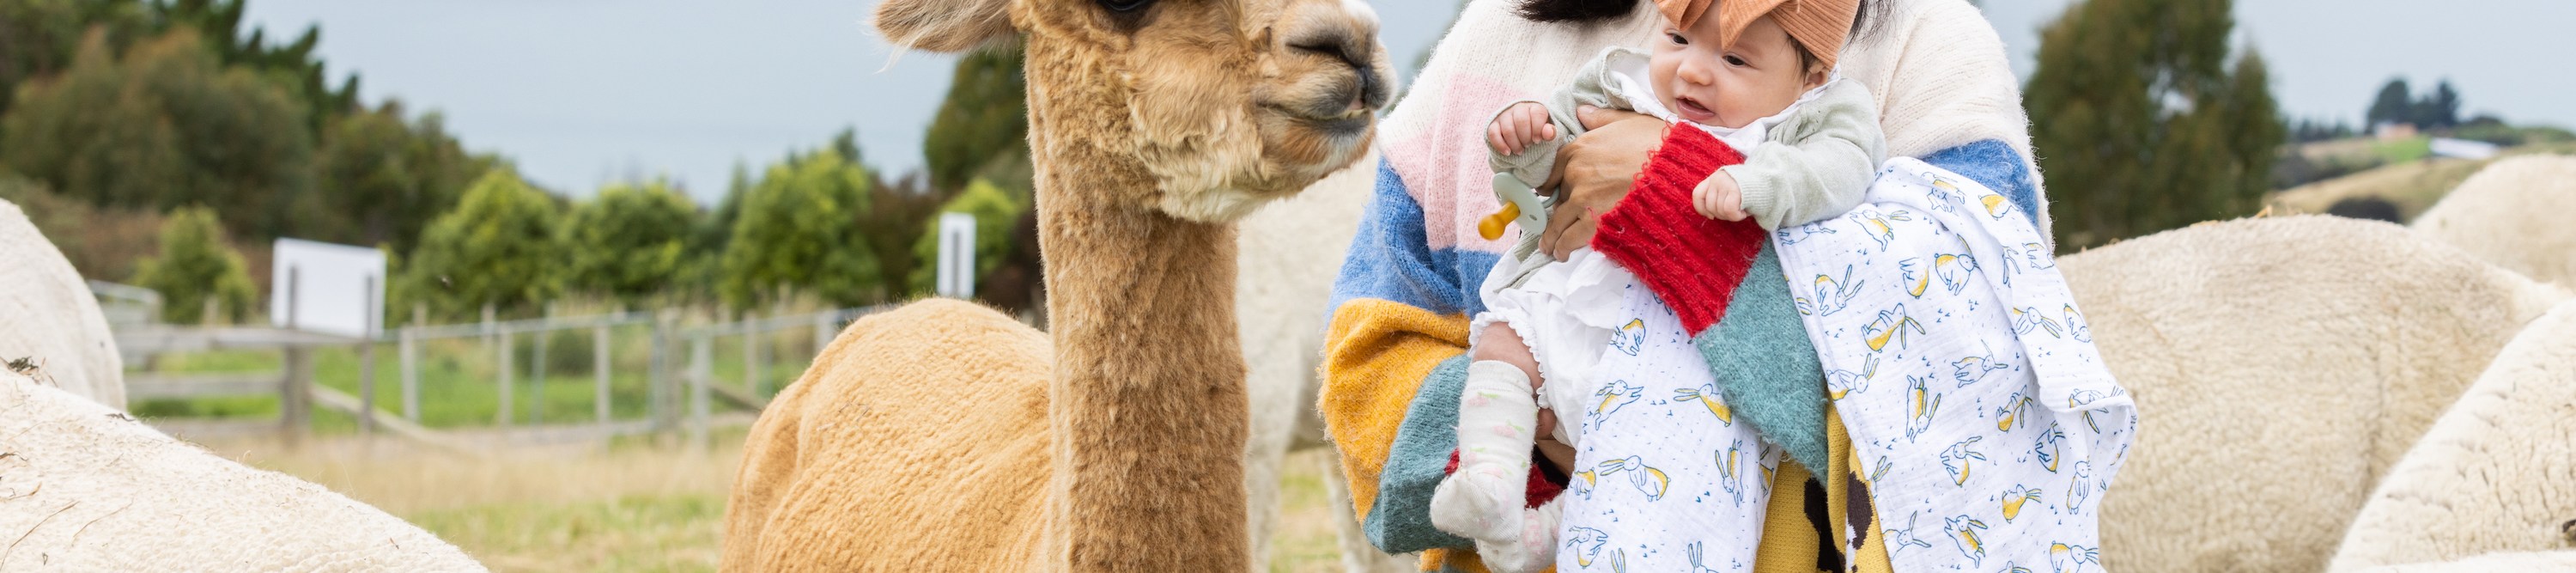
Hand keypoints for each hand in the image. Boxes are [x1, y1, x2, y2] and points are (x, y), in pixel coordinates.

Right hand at [1485, 102, 1557, 155]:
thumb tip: (1549, 133)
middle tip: (1528, 146)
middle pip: (1521, 121)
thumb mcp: (1546, 133)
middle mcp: (1518, 108)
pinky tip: (1507, 152)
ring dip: (1515, 144)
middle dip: (1525, 137)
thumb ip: (1550, 133)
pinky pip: (1493, 133)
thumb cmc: (1536, 132)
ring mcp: (1505, 115)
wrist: (1522, 134)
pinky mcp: (1494, 124)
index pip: (1537, 113)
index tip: (1537, 141)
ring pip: (1507, 129)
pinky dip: (1500, 145)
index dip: (1537, 129)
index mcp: (1534, 107)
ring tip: (1520, 151)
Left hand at [1536, 105, 1666, 260]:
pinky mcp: (1594, 222)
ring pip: (1557, 222)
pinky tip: (1562, 253)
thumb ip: (1601, 118)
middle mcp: (1575, 173)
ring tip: (1550, 246)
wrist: (1677, 171)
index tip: (1550, 194)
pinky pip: (1569, 238)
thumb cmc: (1657, 144)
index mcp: (1579, 148)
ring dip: (1551, 236)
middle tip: (1554, 223)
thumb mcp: (1629, 121)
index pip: (1552, 170)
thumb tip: (1581, 111)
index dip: (1551, 185)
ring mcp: (1583, 198)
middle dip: (1557, 210)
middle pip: (1558, 197)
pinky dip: (1562, 247)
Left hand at [1694, 170, 1746, 220]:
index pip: (1697, 194)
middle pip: (1710, 206)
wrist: (1770, 181)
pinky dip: (1736, 216)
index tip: (1710, 216)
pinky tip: (1744, 213)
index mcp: (1714, 177)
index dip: (1701, 209)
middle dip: (1722, 215)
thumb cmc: (1750, 190)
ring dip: (1731, 216)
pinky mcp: (1735, 189)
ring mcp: (1725, 183)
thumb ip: (1717, 196)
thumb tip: (1709, 215)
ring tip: (1741, 210)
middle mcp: (1717, 178)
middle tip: (1735, 212)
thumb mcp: (1729, 189)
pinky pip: (1729, 210)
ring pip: (1720, 210)